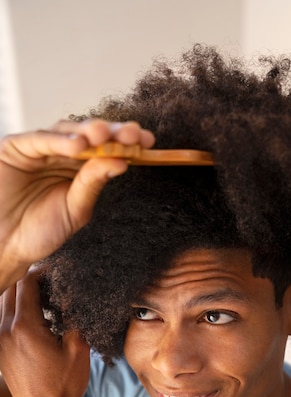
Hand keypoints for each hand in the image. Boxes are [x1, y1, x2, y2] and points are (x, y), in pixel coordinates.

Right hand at [0, 119, 154, 290]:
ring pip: (67, 131)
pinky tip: (78, 145)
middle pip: (91, 136)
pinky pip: (40, 139)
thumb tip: (122, 161)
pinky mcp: (16, 147)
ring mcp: (39, 148)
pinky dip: (60, 140)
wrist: (6, 245)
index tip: (149, 143)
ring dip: (88, 131)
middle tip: (133, 134)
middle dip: (113, 133)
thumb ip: (93, 184)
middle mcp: (62, 154)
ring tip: (105, 136)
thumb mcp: (75, 209)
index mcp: (80, 169)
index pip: (107, 150)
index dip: (127, 143)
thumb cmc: (39, 231)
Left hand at [0, 271, 90, 396]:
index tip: (57, 270)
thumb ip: (75, 319)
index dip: (42, 273)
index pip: (27, 285)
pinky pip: (3, 320)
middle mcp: (6, 330)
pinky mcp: (0, 351)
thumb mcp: (79, 349)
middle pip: (12, 290)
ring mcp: (0, 341)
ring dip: (22, 296)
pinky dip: (16, 311)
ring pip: (4, 304)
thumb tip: (74, 298)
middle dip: (31, 281)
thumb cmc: (64, 385)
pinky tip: (36, 317)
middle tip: (52, 281)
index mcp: (25, 327)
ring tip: (45, 298)